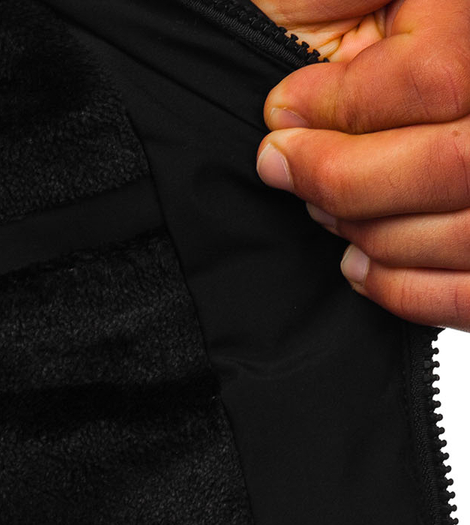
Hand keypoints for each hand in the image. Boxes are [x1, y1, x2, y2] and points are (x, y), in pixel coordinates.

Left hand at [252, 0, 469, 330]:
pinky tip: (359, 266)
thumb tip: (294, 101)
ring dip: (374, 232)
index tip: (281, 114)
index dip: (342, 107)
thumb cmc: (398, 25)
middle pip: (456, 164)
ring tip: (322, 211)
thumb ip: (342, 4)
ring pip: (465, 232)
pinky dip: (406, 289)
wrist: (427, 67)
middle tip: (286, 167)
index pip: (438, 79)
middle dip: (348, 178)